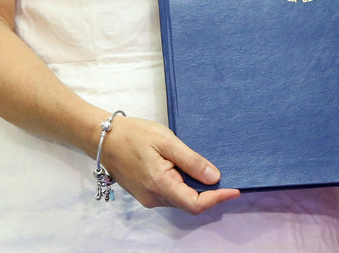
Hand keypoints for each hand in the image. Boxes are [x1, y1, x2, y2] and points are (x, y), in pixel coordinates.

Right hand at [99, 115, 240, 212]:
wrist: (104, 138)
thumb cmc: (135, 135)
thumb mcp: (166, 141)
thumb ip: (191, 161)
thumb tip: (214, 177)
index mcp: (160, 185)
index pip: (195, 203)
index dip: (217, 198)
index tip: (235, 189)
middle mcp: (154, 198)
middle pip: (189, 203)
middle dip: (210, 194)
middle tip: (228, 177)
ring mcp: (148, 197)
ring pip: (180, 200)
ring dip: (197, 189)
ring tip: (211, 170)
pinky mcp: (145, 193)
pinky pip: (171, 194)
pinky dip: (184, 186)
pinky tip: (191, 170)